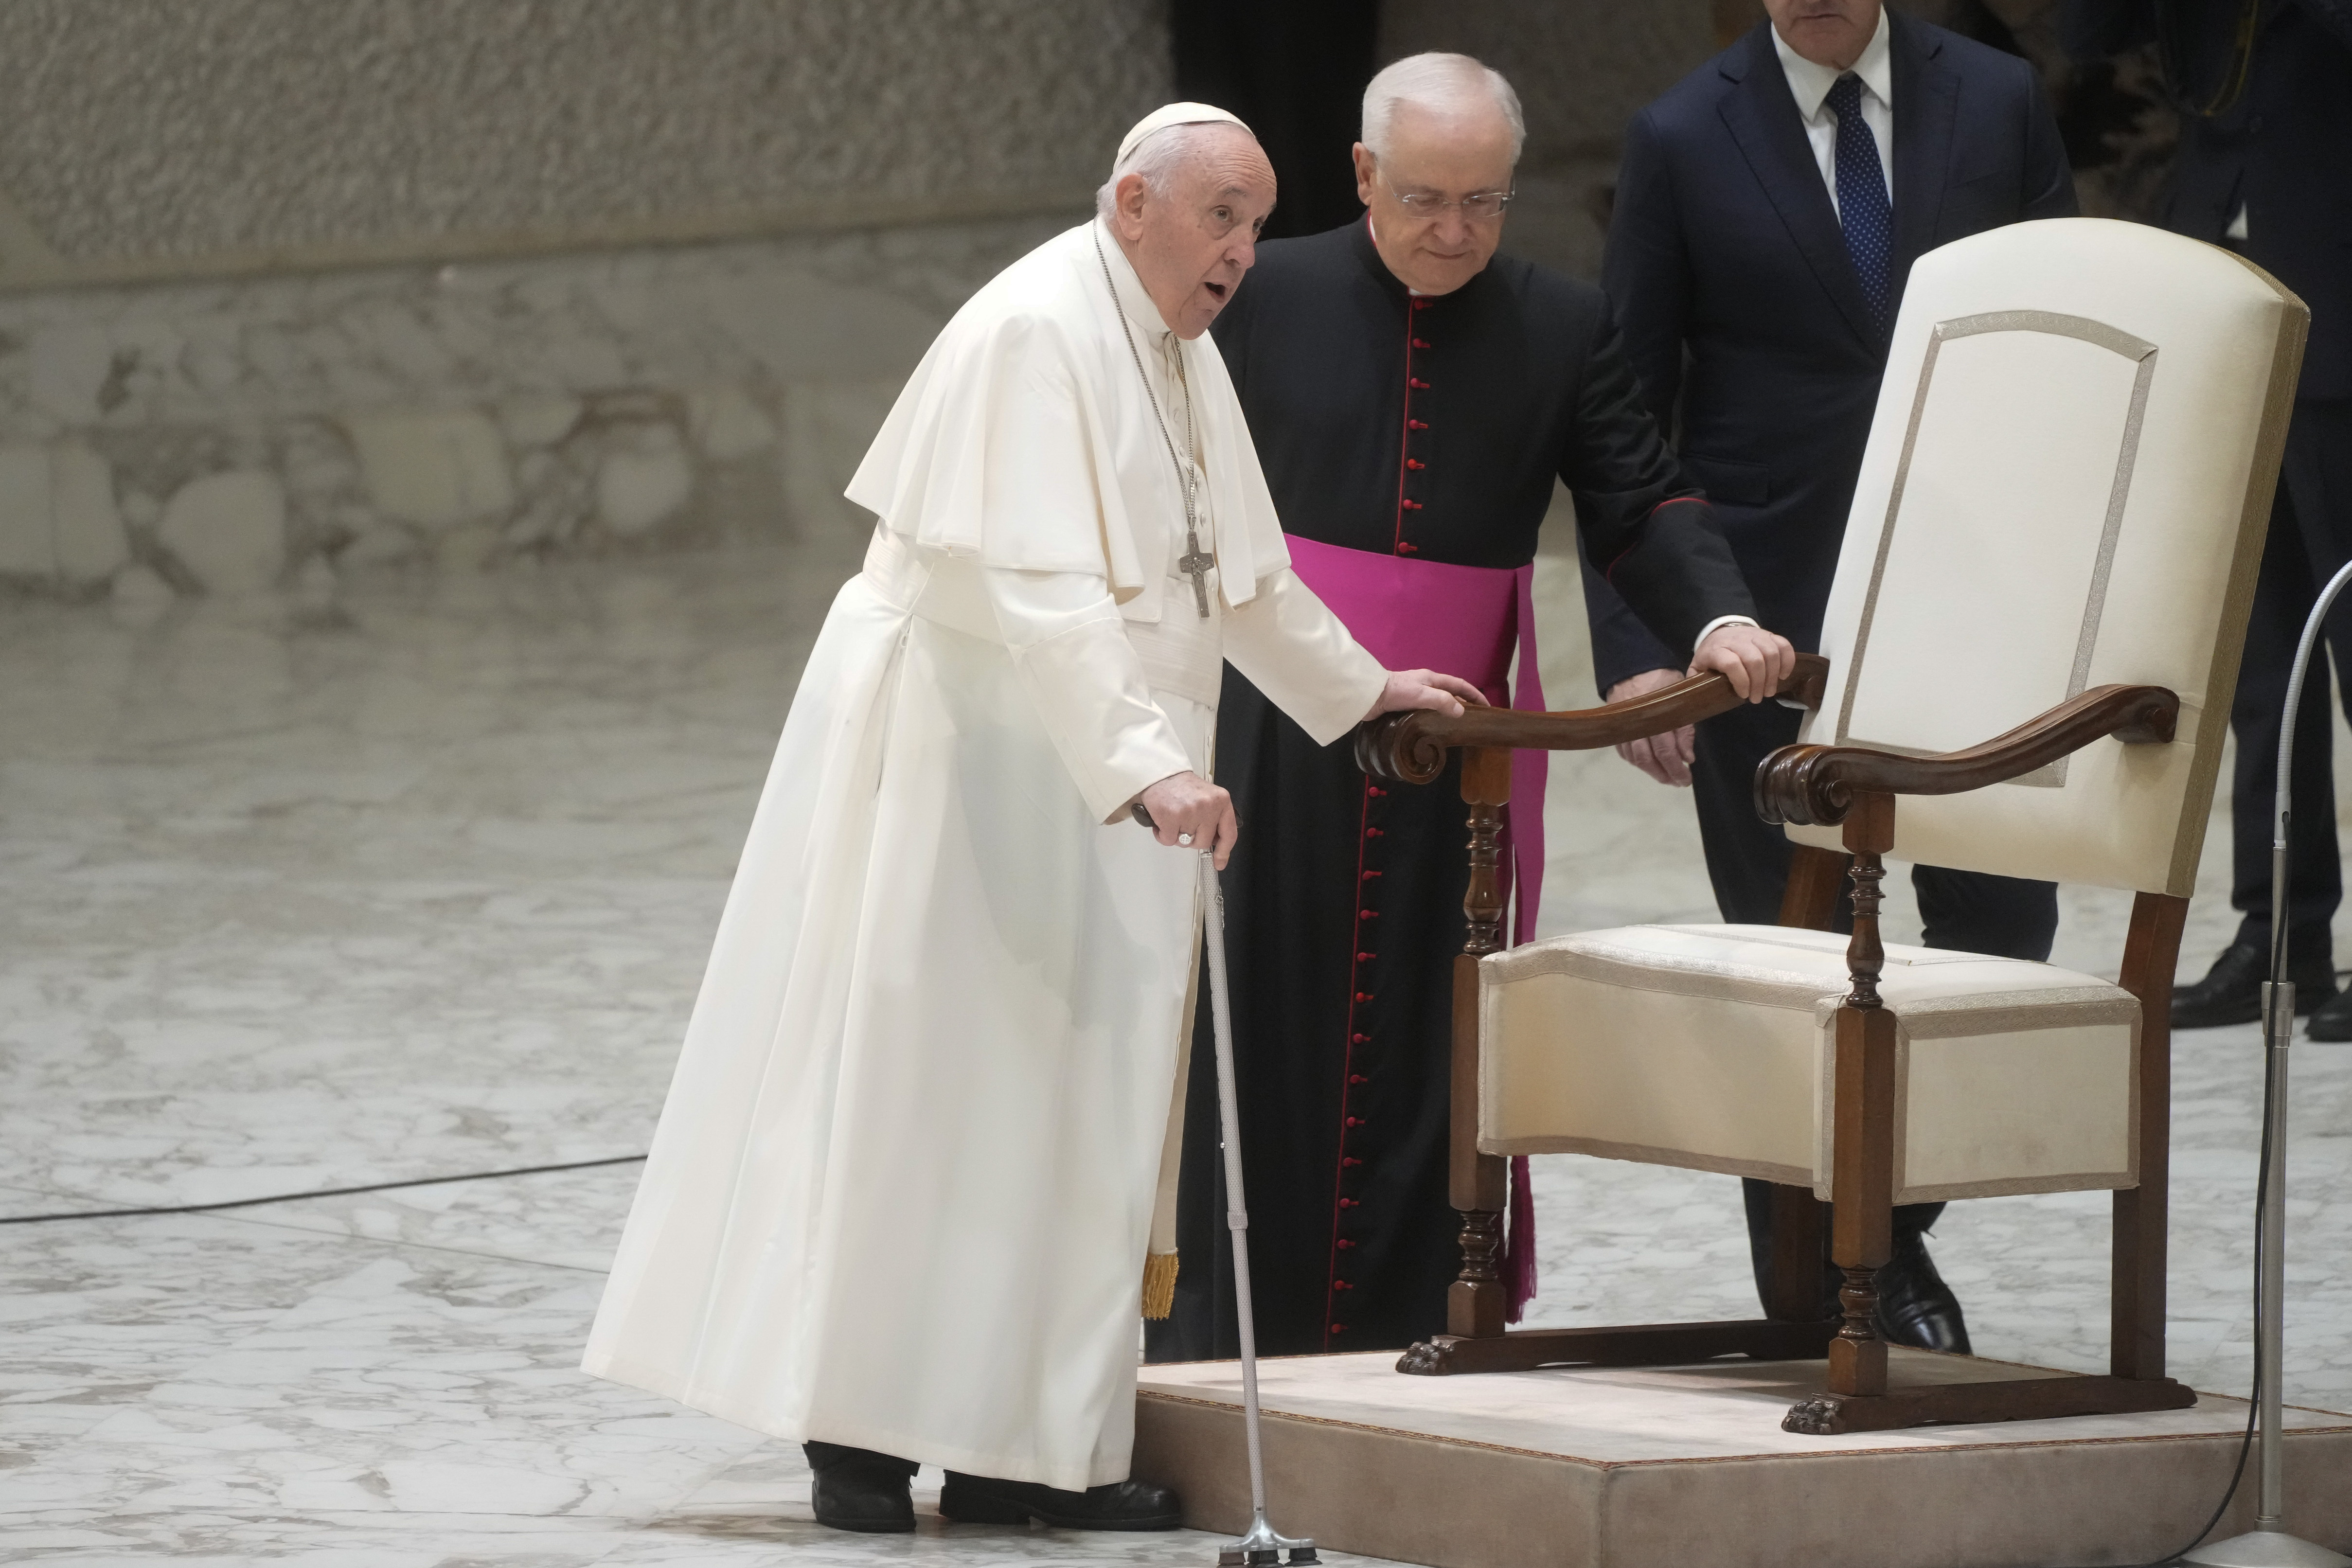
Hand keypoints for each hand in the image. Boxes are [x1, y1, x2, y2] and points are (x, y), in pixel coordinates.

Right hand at [1136, 771, 1238, 868]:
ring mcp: (1189, 812)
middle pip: (1203, 842)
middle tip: (1184, 823)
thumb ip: (1215, 818)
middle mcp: (1208, 806)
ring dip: (1176, 835)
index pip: (1229, 833)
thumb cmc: (1182, 787)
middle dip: (1192, 838)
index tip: (1220, 862)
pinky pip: (1168, 840)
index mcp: (1221, 800)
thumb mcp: (1208, 797)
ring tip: (1173, 817)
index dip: (1224, 851)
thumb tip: (1216, 845)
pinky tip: (1163, 820)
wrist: (1160, 774)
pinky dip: (1163, 834)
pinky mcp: (1170, 817)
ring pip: (1185, 842)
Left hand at [1364, 668, 1487, 720]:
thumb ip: (1442, 701)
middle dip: (1463, 703)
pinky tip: (1435, 729)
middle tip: (1474, 719)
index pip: (1459, 685)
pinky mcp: (1403, 706)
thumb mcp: (1422, 695)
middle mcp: (1424, 685)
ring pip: (1437, 703)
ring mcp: (1414, 695)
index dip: (1474, 695)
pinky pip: (1425, 712)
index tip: (1487, 707)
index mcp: (1431, 679)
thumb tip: (1461, 711)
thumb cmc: (1395, 692)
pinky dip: (1434, 719)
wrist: (1367, 695)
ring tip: (1457, 727)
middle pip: (1449, 693)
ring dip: (1448, 712)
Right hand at [1606, 668, 1695, 785]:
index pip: (1666, 752)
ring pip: (1635, 759)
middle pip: (1648, 760)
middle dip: (1664, 775)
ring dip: (1651, 771)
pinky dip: (1636, 761)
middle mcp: (1638, 725)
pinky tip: (1648, 764)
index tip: (1686, 780)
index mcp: (1656, 717)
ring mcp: (1624, 728)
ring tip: (1665, 776)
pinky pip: (1624, 751)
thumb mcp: (1680, 698)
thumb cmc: (1662, 680)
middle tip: (1677, 782)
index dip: (1676, 770)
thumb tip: (1687, 758)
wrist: (1632, 666)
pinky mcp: (1616, 728)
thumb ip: (1685, 729)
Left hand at [1691, 622, 1795, 702]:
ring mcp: (1754, 635)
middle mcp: (1736, 639)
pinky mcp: (1768, 634)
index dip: (1741, 681)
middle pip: (1754, 660)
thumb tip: (1695, 701)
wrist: (1720, 631)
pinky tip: (1782, 676)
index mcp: (1716, 650)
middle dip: (1759, 683)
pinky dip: (1787, 661)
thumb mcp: (1697, 668)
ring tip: (1769, 691)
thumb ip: (1696, 682)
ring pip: (1771, 652)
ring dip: (1773, 676)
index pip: (1731, 663)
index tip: (1744, 695)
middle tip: (1758, 698)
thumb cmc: (1710, 656)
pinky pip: (1783, 644)